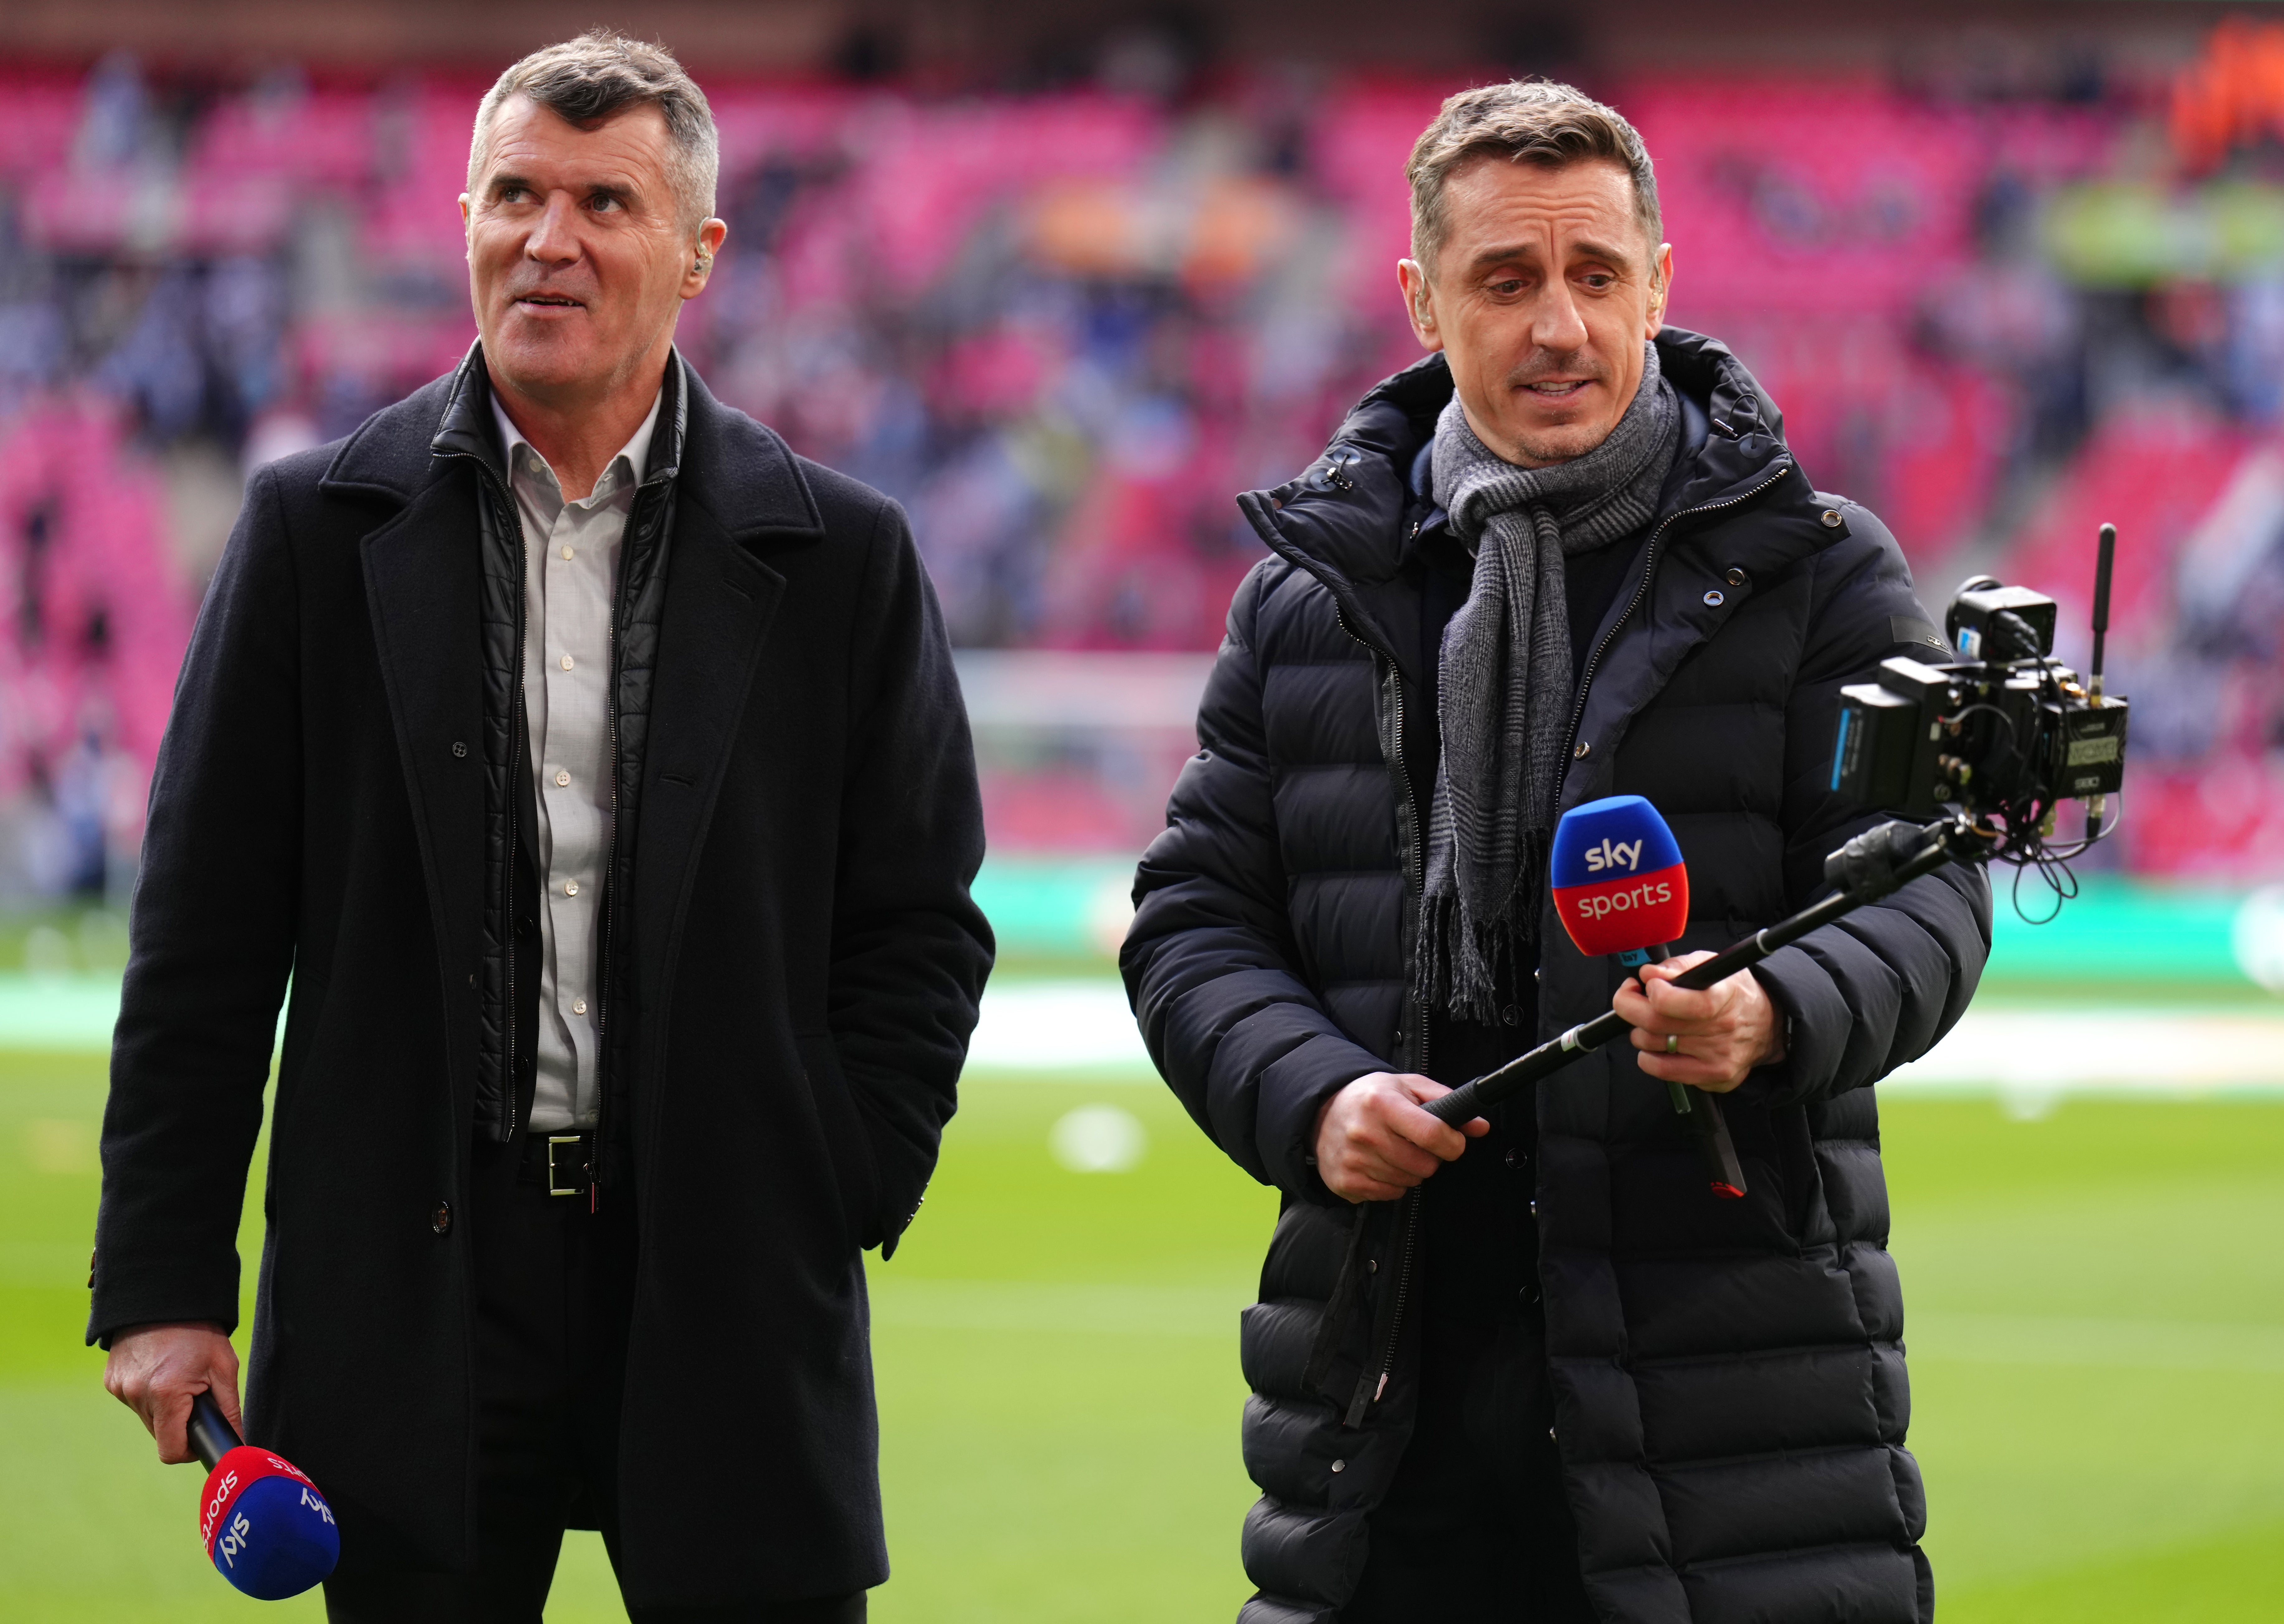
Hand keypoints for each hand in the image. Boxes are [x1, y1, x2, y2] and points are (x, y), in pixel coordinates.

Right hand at [104, 1322, 239, 1464]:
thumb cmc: (199, 1332)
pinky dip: (149, 1394)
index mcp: (167, 1394)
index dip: (188, 1450)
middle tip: (194, 1397)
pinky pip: (134, 1401)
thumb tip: (236, 1442)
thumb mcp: (223, 1368)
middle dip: (179, 1424)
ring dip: (164, 1408)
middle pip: (160, 1434)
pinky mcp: (112, 1381)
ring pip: (147, 1418)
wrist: (164, 1298)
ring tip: (177, 1378)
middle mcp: (137, 1395)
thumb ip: (229, 1410)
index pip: (171, 1451)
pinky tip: (160, 1371)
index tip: (201, 1436)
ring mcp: (121, 1388)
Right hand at [1312, 1072, 1488, 1202]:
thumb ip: (1445, 1101)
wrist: (1321, 1112)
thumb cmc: (1372, 1097)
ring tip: (1394, 1150)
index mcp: (1381, 1103)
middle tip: (1415, 1144)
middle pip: (1424, 1166)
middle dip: (1430, 1158)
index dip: (1453, 1143)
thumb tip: (1481, 1126)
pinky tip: (1379, 1163)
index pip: (1432, 1134)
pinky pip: (1389, 1195)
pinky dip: (1391, 1183)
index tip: (1452, 1142)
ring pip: (1408, 1183)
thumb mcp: (1407, 1086)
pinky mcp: (1345, 1183)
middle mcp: (1364, 1133)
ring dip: (1410, 1171)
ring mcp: (1353, 1161)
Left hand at [1614, 952, 1785, 1094]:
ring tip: (1650, 1020)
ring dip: (1639, 1031)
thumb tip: (1649, 973)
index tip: (1647, 984)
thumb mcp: (1711, 965)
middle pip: (1653, 1023)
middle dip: (1629, 1006)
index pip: (1673, 1001)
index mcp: (1722, 996)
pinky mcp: (1712, 1077)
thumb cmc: (1733, 992)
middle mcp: (1721, 1029)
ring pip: (1651, 1046)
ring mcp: (1717, 1057)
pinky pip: (1662, 1071)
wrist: (1767, 1023)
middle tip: (1631, 997)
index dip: (1651, 992)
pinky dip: (1648, 1057)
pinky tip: (1657, 1044)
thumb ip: (1678, 966)